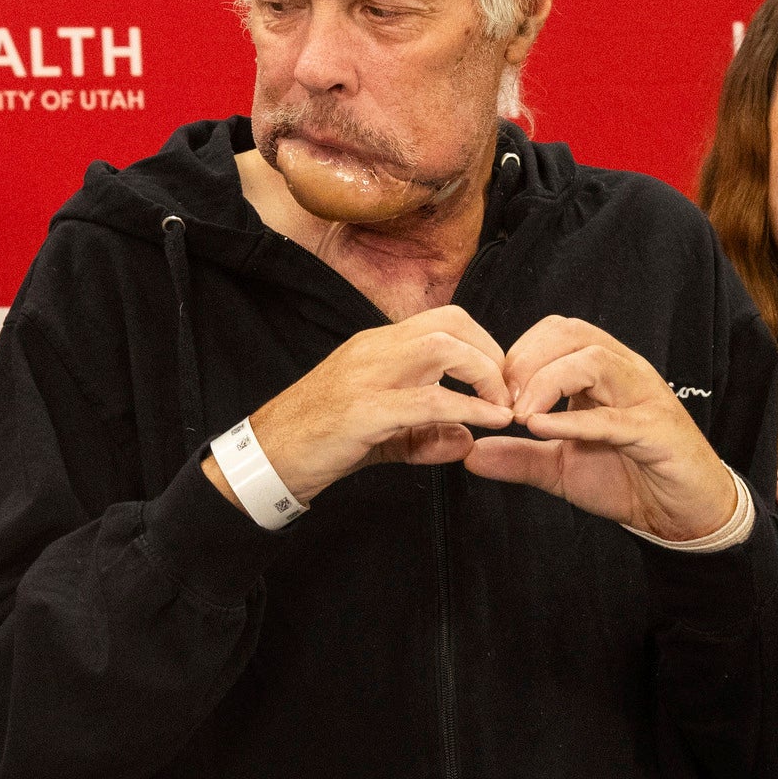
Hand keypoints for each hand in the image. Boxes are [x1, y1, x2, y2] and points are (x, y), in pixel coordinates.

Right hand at [229, 306, 514, 505]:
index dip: (486, 346)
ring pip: (443, 347)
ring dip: (484, 375)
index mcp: (379, 346)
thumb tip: (468, 439)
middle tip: (510, 396)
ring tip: (501, 409)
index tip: (503, 385)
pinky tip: (486, 424)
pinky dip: (467, 408)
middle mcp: (375, 349)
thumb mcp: (383, 435)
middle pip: (452, 323)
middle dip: (493, 355)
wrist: (267, 457)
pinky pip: (428, 399)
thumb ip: (426, 434)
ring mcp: (367, 375)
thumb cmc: (320, 441)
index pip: (447, 321)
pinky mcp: (363, 410)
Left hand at [463, 316, 740, 541]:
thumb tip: (471, 453)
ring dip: (546, 382)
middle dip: (526, 360)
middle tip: (501, 400)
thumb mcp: (561, 467)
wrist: (682, 513)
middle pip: (572, 333)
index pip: (557, 331)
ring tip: (520, 416)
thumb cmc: (629, 479)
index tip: (493, 391)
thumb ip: (519, 457)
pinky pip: (612, 417)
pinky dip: (572, 420)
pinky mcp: (656, 432)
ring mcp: (643, 398)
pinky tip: (539, 428)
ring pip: (593, 360)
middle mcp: (624, 373)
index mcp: (601, 372)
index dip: (518, 352)